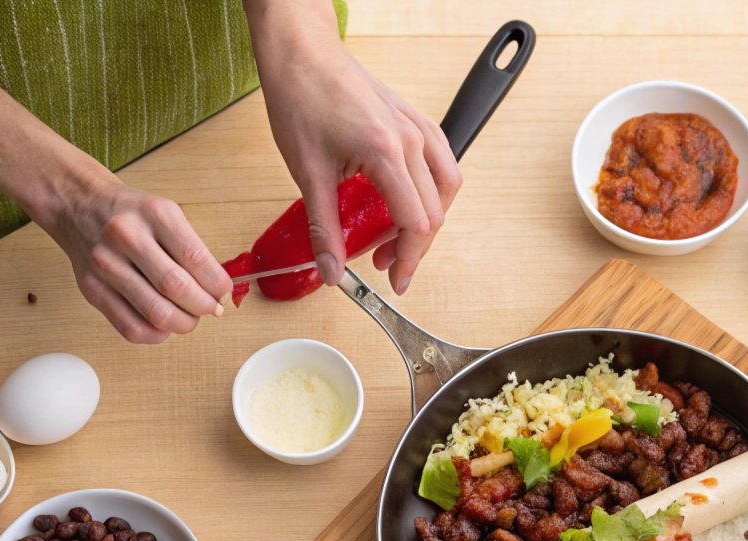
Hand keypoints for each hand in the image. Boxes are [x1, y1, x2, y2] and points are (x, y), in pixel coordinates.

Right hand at [48, 171, 232, 343]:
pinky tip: (164, 325)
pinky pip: (131, 328)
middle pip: (178, 289)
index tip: (223, 294)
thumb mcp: (166, 215)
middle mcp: (126, 236)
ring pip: (157, 314)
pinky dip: (157, 335)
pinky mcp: (92, 290)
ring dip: (183, 324)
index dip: (218, 286)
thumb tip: (219, 294)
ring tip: (189, 316)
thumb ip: (193, 251)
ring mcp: (105, 265)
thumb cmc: (132, 216)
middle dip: (204, 307)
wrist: (78, 205)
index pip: (196, 259)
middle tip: (210, 308)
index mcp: (154, 214)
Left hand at [248, 0, 461, 294]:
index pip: (416, 222)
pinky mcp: (415, 120)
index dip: (407, 259)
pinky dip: (431, 191)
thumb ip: (324, 228)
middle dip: (413, 247)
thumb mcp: (307, 173)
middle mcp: (411, 138)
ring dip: (427, 220)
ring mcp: (418, 126)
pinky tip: (407, 202)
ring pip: (446, 187)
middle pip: (435, 211)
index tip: (395, 281)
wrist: (301, 52)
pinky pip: (440, 163)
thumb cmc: (301, 97)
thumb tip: (331, 271)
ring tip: (396, 238)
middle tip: (385, 266)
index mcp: (386, 152)